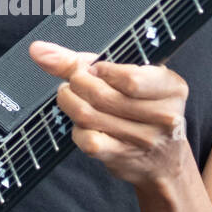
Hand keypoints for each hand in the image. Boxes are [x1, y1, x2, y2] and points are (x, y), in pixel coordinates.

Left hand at [28, 40, 190, 188]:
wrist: (162, 160)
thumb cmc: (142, 107)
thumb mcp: (129, 76)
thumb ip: (84, 61)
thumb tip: (39, 50)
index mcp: (172, 88)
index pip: (131, 79)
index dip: (101, 71)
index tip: (92, 69)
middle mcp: (163, 115)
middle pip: (102, 96)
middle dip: (77, 83)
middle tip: (74, 81)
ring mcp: (144, 139)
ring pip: (89, 116)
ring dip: (70, 102)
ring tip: (70, 96)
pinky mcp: (124, 157)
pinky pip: (88, 140)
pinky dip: (76, 130)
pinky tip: (80, 124)